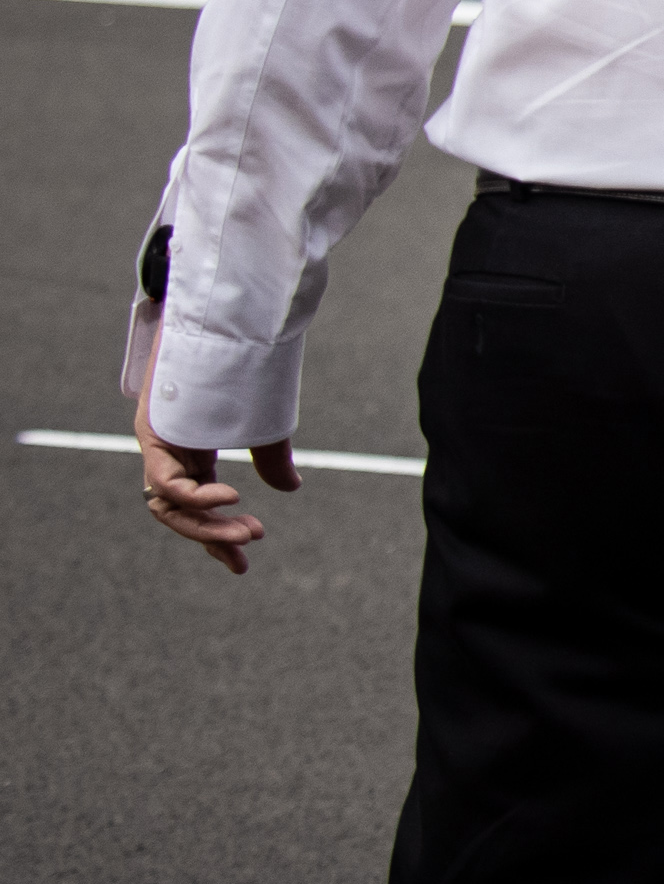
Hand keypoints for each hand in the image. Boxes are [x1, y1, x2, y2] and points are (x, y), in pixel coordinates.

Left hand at [130, 309, 298, 575]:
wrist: (224, 318)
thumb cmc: (243, 363)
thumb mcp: (261, 420)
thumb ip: (271, 456)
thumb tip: (290, 489)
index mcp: (190, 452)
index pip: (194, 507)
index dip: (213, 537)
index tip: (240, 565)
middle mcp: (168, 451)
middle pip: (177, 512)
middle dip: (212, 535)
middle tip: (251, 543)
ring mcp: (157, 441)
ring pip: (167, 504)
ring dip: (206, 524)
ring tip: (251, 527)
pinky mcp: (152, 429)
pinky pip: (165, 481)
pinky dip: (195, 497)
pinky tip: (231, 498)